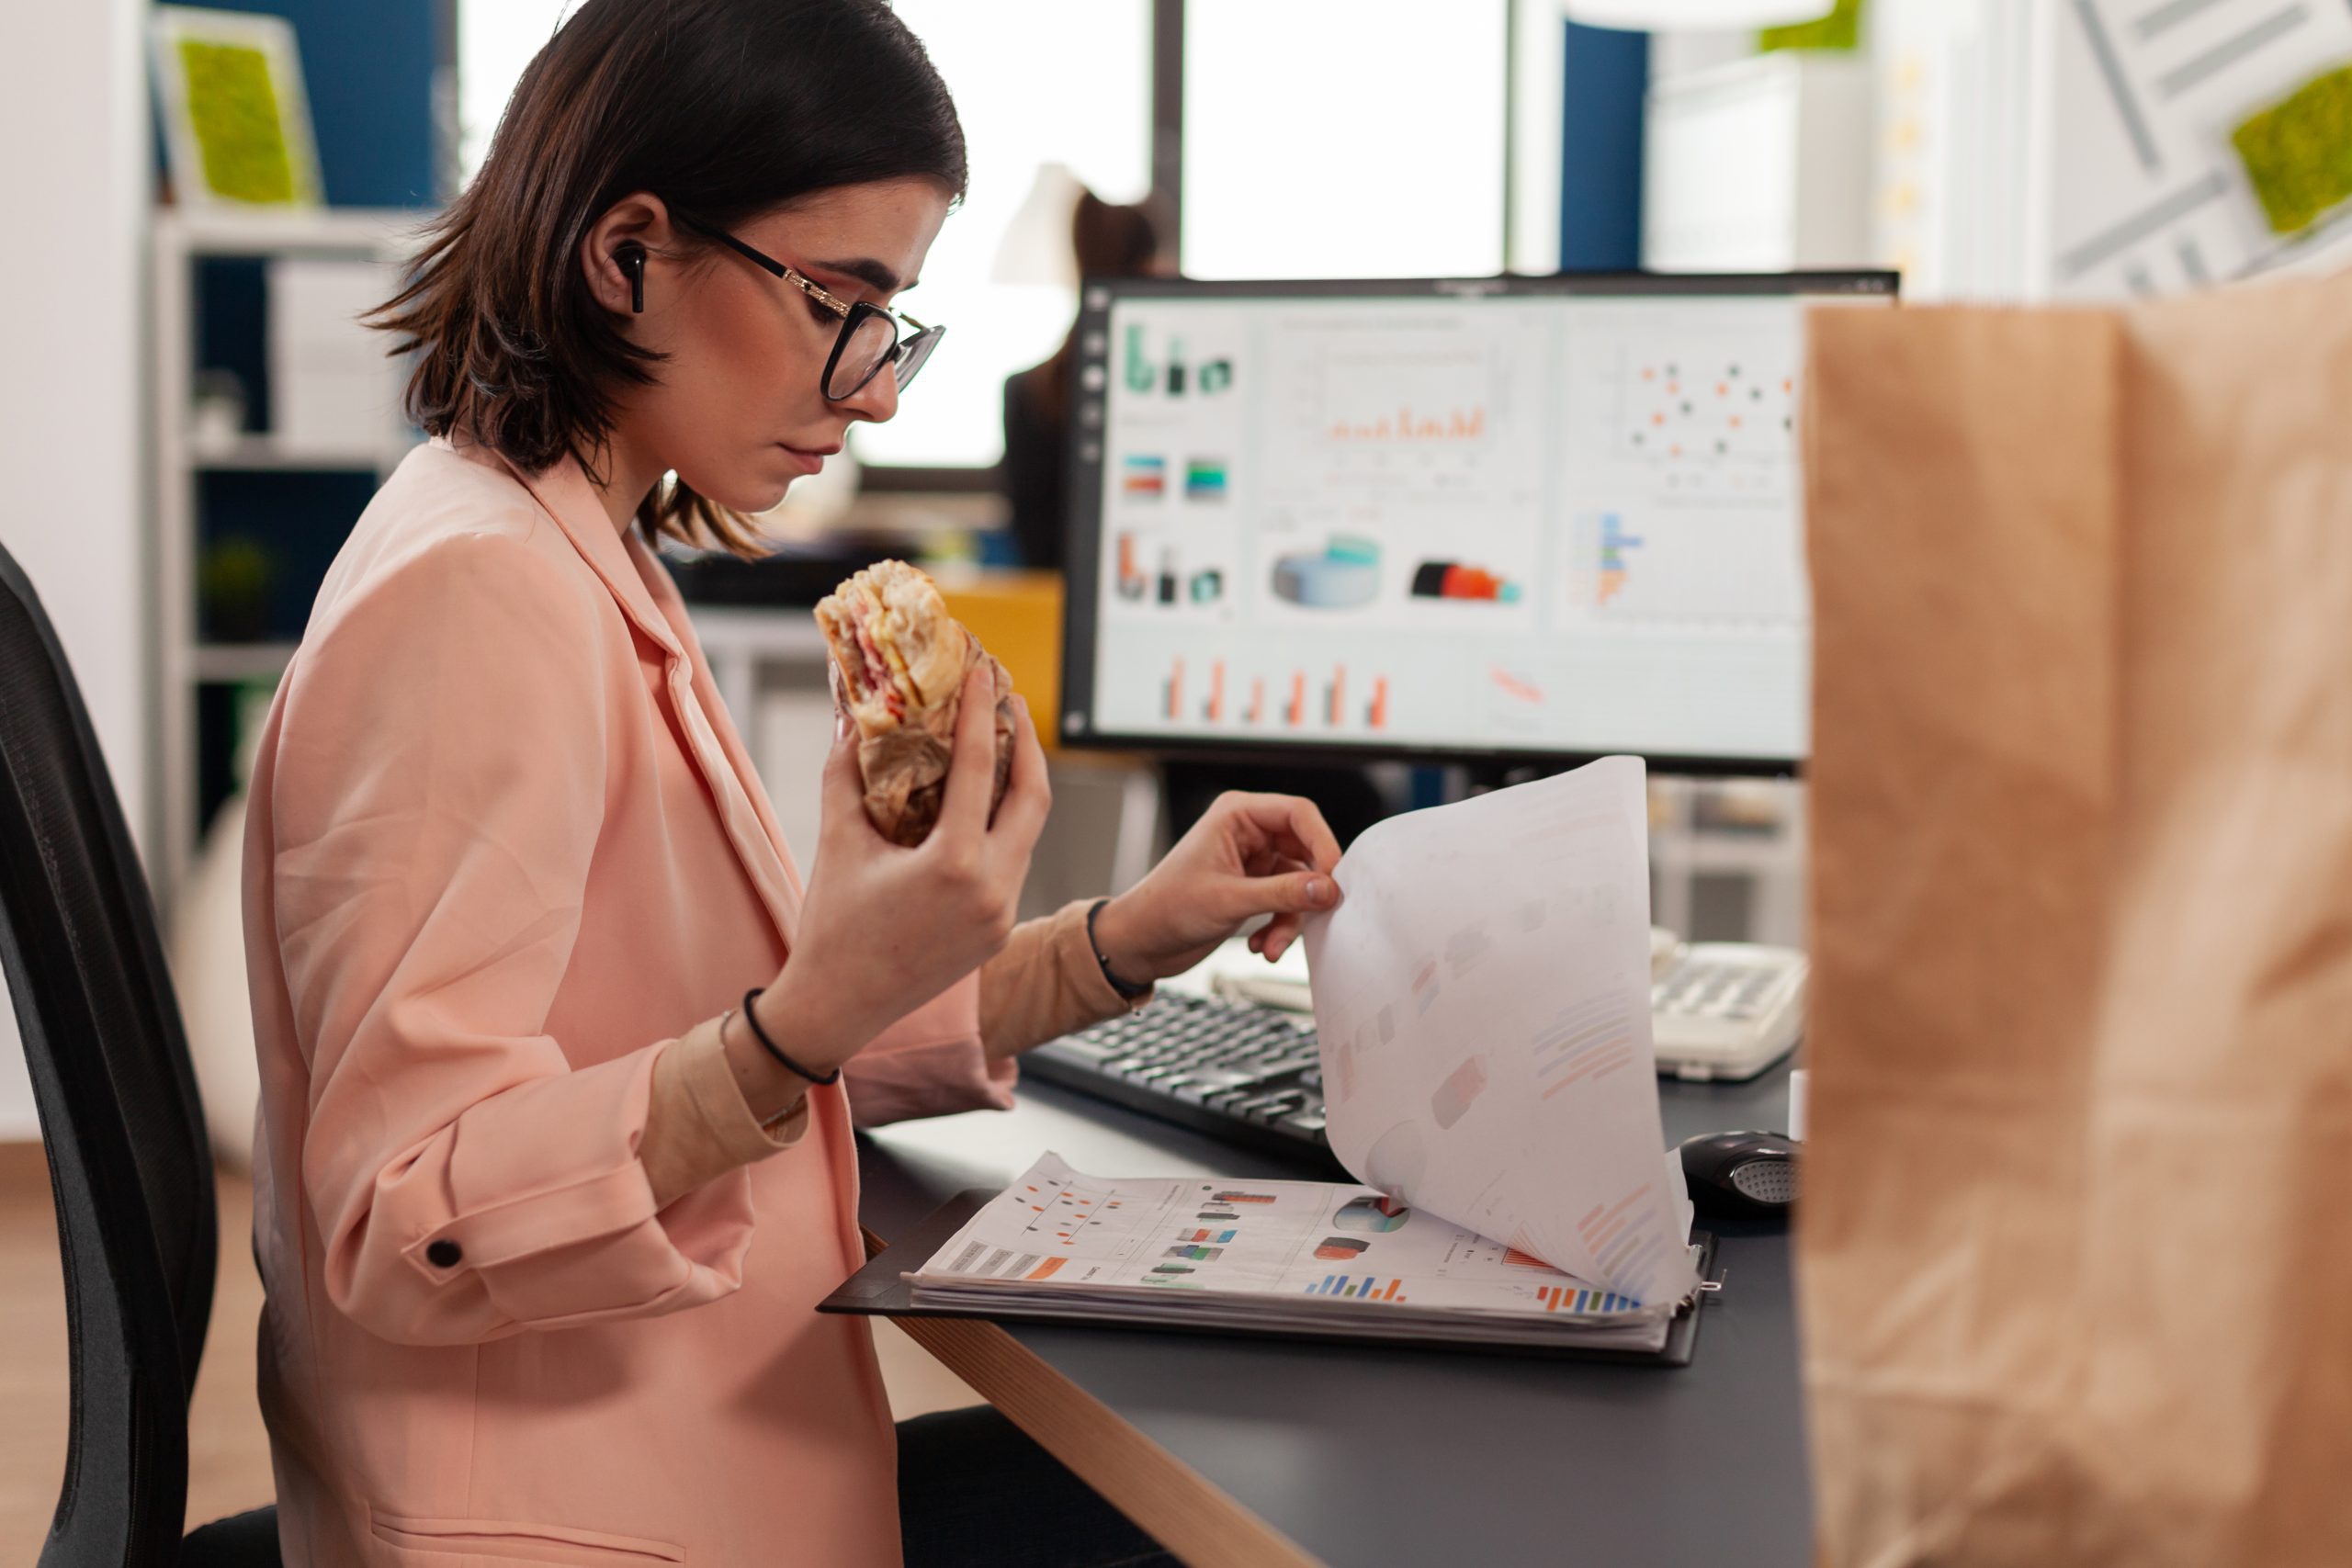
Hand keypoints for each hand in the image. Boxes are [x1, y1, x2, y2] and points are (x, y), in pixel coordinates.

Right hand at [757, 666, 1050, 1075]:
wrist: (836, 1009)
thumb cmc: (830, 928)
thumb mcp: (837, 842)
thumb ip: (846, 773)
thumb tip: (854, 719)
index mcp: (956, 867)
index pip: (982, 770)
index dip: (983, 713)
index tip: (985, 672)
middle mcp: (992, 891)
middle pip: (1034, 798)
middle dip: (1027, 744)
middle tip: (1008, 703)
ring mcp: (1001, 915)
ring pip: (1028, 833)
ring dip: (1018, 785)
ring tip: (996, 744)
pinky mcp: (997, 932)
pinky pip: (1013, 863)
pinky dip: (1003, 825)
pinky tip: (981, 802)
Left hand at [1090, 792, 1341, 982]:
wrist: (1140, 943)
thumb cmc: (1166, 909)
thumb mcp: (1229, 901)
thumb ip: (1282, 894)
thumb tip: (1328, 889)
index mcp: (1237, 815)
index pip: (1298, 814)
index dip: (1322, 843)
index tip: (1334, 878)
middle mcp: (1248, 832)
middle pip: (1306, 850)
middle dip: (1308, 890)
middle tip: (1318, 914)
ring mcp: (1252, 862)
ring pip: (1298, 883)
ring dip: (1291, 918)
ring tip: (1273, 946)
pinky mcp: (1253, 889)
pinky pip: (1286, 903)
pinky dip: (1280, 927)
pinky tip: (1262, 946)